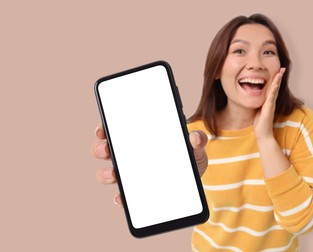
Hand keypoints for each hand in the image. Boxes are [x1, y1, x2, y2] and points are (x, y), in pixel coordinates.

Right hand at [90, 123, 208, 206]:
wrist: (194, 179)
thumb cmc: (189, 156)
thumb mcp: (195, 146)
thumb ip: (197, 140)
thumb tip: (196, 138)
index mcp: (140, 138)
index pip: (116, 129)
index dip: (105, 127)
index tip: (103, 129)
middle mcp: (130, 155)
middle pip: (106, 150)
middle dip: (101, 149)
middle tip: (106, 149)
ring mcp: (131, 175)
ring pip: (109, 173)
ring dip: (105, 174)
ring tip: (114, 175)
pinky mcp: (136, 193)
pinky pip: (122, 196)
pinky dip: (120, 198)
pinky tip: (122, 198)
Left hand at [254, 67, 285, 140]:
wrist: (263, 135)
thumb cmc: (260, 124)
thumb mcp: (259, 111)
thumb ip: (259, 104)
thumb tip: (255, 98)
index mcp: (268, 102)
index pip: (273, 88)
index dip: (275, 80)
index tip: (278, 71)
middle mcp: (271, 102)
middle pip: (276, 87)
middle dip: (279, 77)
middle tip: (282, 68)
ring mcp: (270, 105)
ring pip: (275, 91)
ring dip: (277, 82)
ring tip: (280, 73)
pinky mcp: (268, 110)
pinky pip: (271, 99)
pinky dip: (273, 91)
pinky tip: (274, 85)